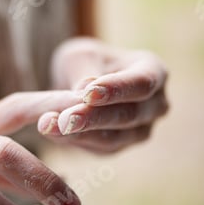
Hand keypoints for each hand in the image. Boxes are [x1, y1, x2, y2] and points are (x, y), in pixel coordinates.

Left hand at [38, 38, 168, 153]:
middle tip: (65, 118)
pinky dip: (72, 140)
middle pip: (128, 115)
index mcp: (154, 71)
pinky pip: (97, 148)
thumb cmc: (85, 61)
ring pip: (113, 138)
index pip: (141, 83)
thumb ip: (84, 72)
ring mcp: (141, 130)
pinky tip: (50, 132)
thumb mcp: (81, 56)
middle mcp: (155, 104)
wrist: (78, 81)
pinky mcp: (118, 147)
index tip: (89, 94)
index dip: (116, 90)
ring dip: (79, 133)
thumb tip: (84, 90)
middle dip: (93, 117)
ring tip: (49, 125)